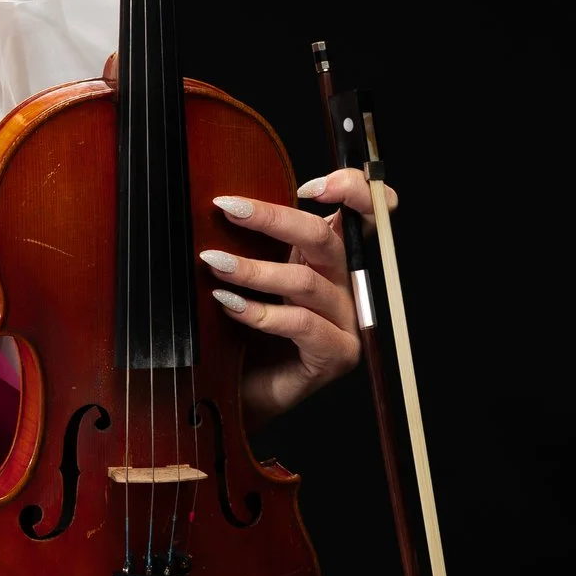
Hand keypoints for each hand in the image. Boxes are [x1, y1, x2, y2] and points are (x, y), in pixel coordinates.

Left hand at [200, 169, 397, 427]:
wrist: (235, 389)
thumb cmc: (238, 329)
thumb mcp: (244, 275)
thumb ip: (247, 239)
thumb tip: (219, 201)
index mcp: (326, 256)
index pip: (362, 211)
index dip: (350, 190)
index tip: (307, 186)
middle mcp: (342, 284)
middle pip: (325, 238)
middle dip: (273, 218)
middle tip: (228, 208)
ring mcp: (345, 321)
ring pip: (306, 282)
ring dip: (254, 269)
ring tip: (214, 262)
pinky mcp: (335, 355)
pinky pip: (304, 325)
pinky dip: (263, 313)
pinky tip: (230, 304)